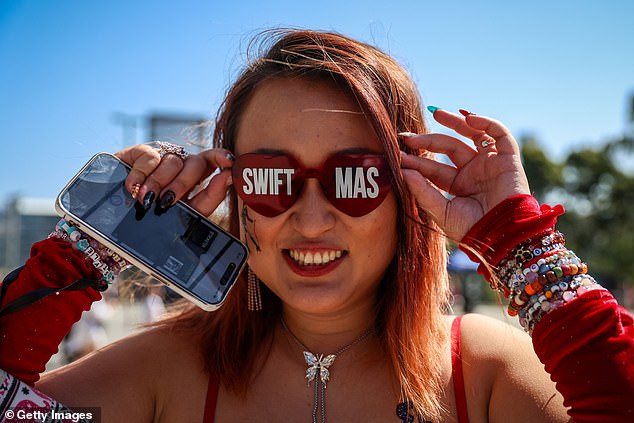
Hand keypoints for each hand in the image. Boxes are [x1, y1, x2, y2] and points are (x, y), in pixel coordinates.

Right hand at [115, 143, 234, 214]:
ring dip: (159, 183)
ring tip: (146, 201)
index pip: (213, 160)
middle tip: (167, 202)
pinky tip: (134, 189)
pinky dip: (142, 176)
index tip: (229, 161)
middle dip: (182, 184)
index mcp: (194, 177)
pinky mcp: (140, 152)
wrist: (114, 219)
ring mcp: (161, 156)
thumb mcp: (184, 214)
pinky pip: (150, 157)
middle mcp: (180, 164)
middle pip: (195, 163)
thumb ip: (208, 199)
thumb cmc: (153, 218)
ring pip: (172, 161)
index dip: (222, 156)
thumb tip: (228, 177)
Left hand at [400, 109, 529, 241]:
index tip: (398, 155)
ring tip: (436, 113)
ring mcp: (490, 163)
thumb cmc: (474, 230)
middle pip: (449, 147)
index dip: (416, 161)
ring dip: (455, 122)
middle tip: (408, 138)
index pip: (433, 168)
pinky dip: (485, 122)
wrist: (503, 237)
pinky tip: (467, 118)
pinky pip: (499, 133)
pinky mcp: (508, 158)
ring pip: (472, 134)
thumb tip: (403, 172)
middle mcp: (473, 172)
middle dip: (428, 141)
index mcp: (457, 186)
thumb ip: (423, 192)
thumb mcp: (442, 213)